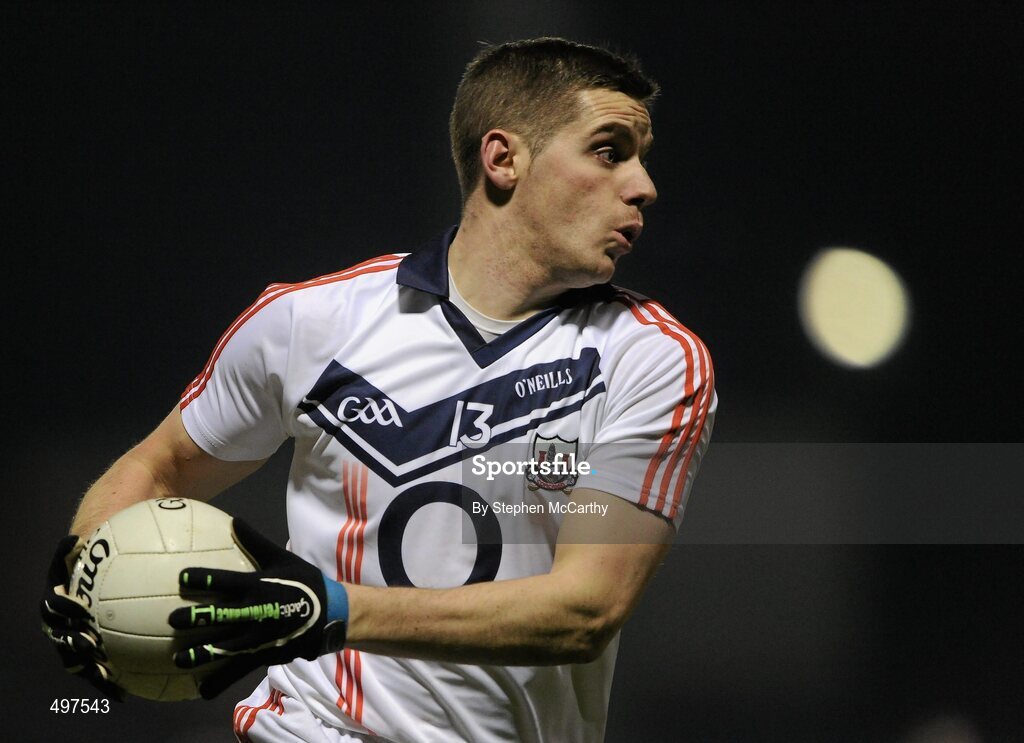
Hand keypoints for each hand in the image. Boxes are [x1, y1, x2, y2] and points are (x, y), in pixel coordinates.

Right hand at [40, 535, 124, 701]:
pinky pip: (95, 671)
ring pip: (76, 660)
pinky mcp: (87, 657)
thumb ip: (70, 550)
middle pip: (63, 637)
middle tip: (90, 645)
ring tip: (105, 674)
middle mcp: (59, 626)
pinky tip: (125, 692)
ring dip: (88, 668)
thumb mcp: (73, 555)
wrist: (83, 583)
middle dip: (75, 642)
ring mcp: (71, 643)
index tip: (80, 609)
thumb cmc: (81, 566)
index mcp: (55, 603)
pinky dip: (106, 683)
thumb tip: (74, 539)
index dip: (65, 609)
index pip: (55, 607)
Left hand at [169, 518, 347, 699]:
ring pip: (226, 646)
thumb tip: (234, 520)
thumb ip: (256, 542)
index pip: (227, 582)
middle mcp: (257, 612)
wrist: (332, 613)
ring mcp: (260, 637)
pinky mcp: (265, 654)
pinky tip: (202, 691)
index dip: (205, 579)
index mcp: (259, 587)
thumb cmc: (304, 582)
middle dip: (196, 619)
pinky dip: (220, 681)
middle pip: (222, 616)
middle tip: (172, 620)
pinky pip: (239, 669)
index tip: (182, 577)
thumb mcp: (283, 558)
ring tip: (177, 660)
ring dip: (201, 653)